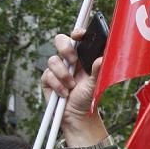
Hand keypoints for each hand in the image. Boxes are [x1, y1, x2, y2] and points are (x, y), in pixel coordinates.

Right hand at [41, 32, 110, 147]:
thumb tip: (101, 58)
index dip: (77, 33)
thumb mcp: (96, 83)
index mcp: (81, 56)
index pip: (77, 38)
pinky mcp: (47, 79)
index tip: (79, 36)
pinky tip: (64, 93)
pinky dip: (58, 85)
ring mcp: (57, 68)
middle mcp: (68, 59)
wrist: (77, 115)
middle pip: (60, 40)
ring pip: (53, 60)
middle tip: (73, 61)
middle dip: (65, 48)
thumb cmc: (88, 97)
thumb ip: (98, 70)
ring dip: (63, 74)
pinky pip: (48, 75)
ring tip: (72, 86)